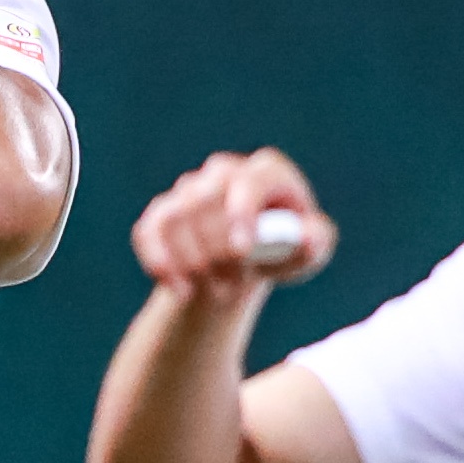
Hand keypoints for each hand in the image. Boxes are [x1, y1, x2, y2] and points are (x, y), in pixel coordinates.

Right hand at [131, 148, 338, 304]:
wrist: (245, 264)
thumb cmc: (283, 250)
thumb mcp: (308, 250)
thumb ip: (315, 241)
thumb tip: (306, 236)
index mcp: (266, 173)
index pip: (248, 183)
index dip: (241, 214)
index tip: (242, 251)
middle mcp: (224, 172)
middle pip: (204, 199)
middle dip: (214, 248)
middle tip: (229, 286)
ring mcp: (189, 189)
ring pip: (173, 217)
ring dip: (188, 259)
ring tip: (207, 290)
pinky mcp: (162, 212)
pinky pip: (148, 230)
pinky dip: (159, 262)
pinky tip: (179, 289)